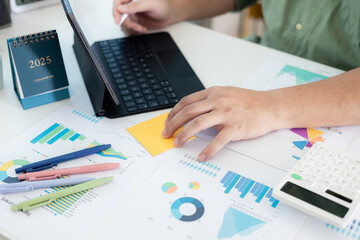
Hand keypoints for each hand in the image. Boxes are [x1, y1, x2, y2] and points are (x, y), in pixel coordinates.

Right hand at [113, 0, 176, 33]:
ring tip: (141, 28)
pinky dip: (135, 30)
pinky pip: (130, 27)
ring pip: (124, 22)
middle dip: (126, 22)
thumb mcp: (150, 4)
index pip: (118, 2)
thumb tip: (121, 8)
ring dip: (132, 27)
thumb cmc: (164, 5)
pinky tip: (143, 29)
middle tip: (135, 26)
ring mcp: (133, 13)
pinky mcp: (136, 20)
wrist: (170, 15)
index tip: (118, 20)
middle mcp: (131, 4)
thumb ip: (135, 6)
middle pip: (119, 14)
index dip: (116, 11)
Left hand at [162, 87, 278, 160]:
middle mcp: (217, 101)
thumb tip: (194, 112)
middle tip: (166, 134)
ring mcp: (226, 114)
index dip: (174, 112)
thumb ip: (210, 101)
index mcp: (213, 93)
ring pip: (198, 124)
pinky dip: (208, 150)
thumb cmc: (250, 102)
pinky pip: (218, 140)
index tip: (168, 121)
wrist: (271, 106)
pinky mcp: (235, 127)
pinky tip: (202, 156)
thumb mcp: (226, 94)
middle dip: (173, 124)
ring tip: (178, 143)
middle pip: (188, 112)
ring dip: (184, 135)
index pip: (187, 101)